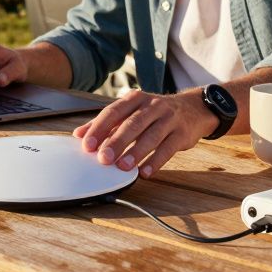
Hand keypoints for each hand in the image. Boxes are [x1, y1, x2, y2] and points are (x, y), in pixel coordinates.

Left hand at [72, 89, 216, 177]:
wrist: (193, 108)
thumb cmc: (155, 113)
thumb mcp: (132, 111)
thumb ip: (106, 123)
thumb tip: (79, 135)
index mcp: (135, 99)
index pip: (114, 111)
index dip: (99, 128)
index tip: (87, 144)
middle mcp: (152, 106)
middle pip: (132, 124)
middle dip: (116, 142)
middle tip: (103, 158)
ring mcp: (169, 118)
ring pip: (151, 135)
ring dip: (136, 152)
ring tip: (123, 167)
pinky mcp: (182, 133)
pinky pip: (168, 148)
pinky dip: (156, 161)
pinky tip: (146, 172)